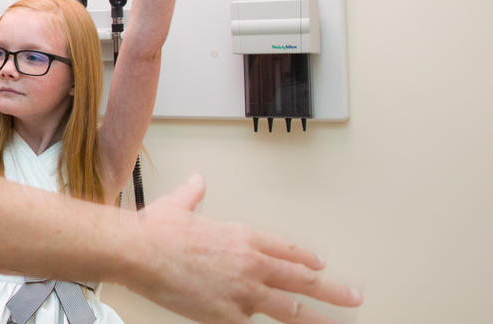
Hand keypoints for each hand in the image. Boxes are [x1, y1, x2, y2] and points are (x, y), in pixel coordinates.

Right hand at [127, 175, 362, 322]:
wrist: (139, 251)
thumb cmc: (155, 230)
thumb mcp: (178, 204)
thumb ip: (193, 195)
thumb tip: (198, 182)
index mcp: (243, 237)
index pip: (286, 250)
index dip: (306, 259)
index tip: (320, 264)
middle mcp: (250, 264)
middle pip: (302, 280)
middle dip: (332, 290)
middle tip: (353, 296)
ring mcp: (243, 292)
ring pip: (290, 309)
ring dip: (317, 318)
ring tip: (336, 323)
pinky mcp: (227, 315)